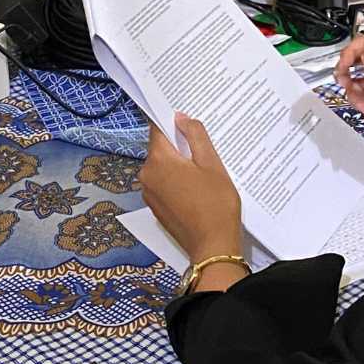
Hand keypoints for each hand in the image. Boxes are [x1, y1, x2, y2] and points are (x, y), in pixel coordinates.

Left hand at [140, 112, 243, 271]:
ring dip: (179, 166)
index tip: (188, 125)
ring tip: (204, 174)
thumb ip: (195, 136)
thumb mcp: (212, 163)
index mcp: (158, 161)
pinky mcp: (155, 208)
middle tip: (204, 153)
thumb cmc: (216, 203)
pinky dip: (177, 182)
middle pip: (161, 150)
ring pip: (163, 168)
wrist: (213, 245)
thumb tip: (180, 118)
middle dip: (180, 148)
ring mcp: (149, 194)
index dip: (173, 124)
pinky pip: (164, 185)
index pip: (158, 130)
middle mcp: (147, 175)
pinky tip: (197, 190)